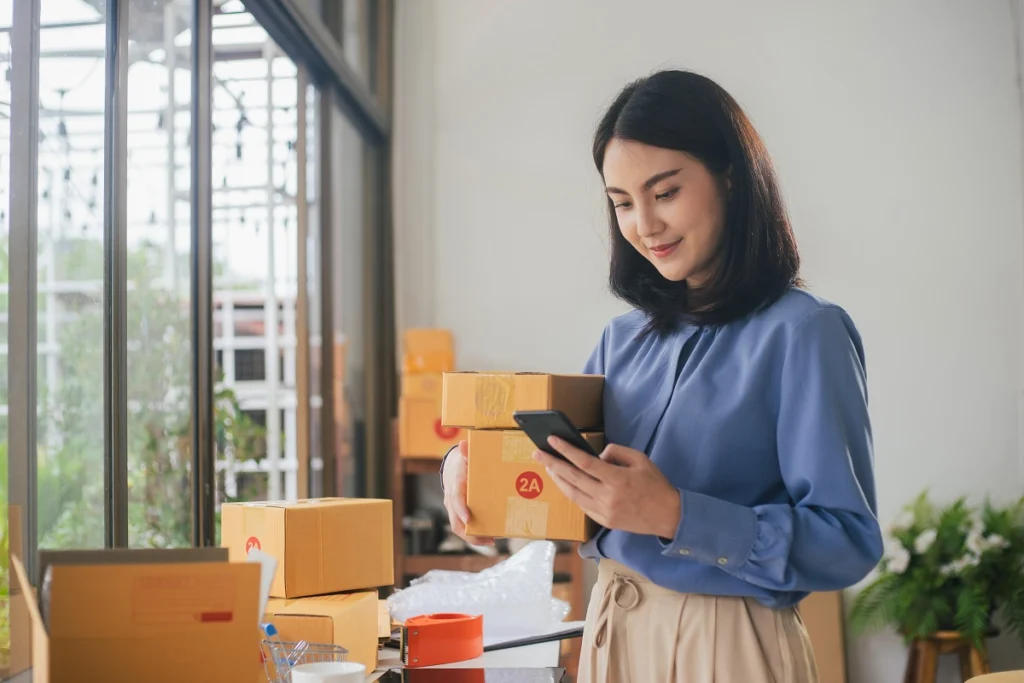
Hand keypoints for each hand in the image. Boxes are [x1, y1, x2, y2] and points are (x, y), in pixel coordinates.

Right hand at [442, 440, 493, 545]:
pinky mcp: (459, 514)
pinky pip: (464, 527)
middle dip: (470, 533)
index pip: (455, 499)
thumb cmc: (462, 464)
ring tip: (491, 541)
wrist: (451, 469)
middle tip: (487, 539)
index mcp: (455, 487)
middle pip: (456, 522)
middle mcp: (452, 501)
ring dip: (474, 537)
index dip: (460, 509)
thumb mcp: (464, 457)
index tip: (468, 517)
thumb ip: (466, 453)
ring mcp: (454, 510)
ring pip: (459, 528)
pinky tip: (490, 536)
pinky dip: (475, 534)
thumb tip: (464, 444)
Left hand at [534, 438, 681, 538]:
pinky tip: (565, 482)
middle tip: (537, 453)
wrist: (669, 516)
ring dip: (557, 479)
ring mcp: (604, 511)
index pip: (584, 462)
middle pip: (572, 478)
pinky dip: (570, 492)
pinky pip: (581, 505)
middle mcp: (607, 497)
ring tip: (548, 466)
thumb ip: (616, 452)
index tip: (552, 440)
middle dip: (552, 463)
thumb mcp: (640, 459)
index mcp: (617, 479)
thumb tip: (597, 455)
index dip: (565, 450)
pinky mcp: (604, 521)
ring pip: (572, 494)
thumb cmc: (656, 485)